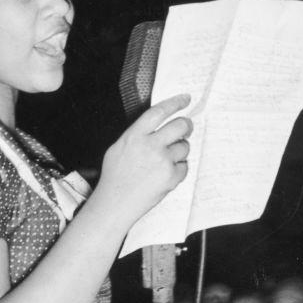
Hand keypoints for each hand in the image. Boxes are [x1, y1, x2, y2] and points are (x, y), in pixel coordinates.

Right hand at [97, 93, 193, 225]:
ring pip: (184, 146)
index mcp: (135, 136)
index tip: (185, 99)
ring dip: (179, 151)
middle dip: (186, 126)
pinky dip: (178, 169)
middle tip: (186, 128)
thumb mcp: (119, 148)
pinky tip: (164, 175)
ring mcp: (162, 161)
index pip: (159, 111)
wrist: (115, 203)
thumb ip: (138, 134)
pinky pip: (184, 166)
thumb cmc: (115, 177)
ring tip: (165, 161)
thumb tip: (159, 125)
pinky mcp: (171, 177)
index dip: (175, 103)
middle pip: (180, 125)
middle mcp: (150, 146)